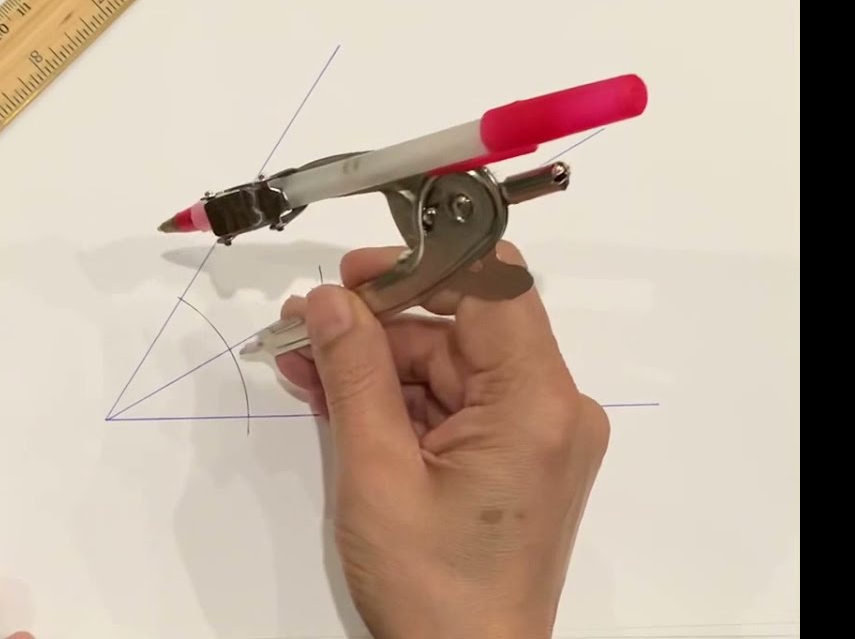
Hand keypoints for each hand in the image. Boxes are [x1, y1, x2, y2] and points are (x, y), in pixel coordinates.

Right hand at [275, 241, 610, 638]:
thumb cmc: (434, 592)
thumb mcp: (377, 474)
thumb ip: (355, 374)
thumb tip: (331, 301)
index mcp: (537, 405)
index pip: (494, 284)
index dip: (422, 263)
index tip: (355, 273)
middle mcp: (551, 409)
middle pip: (462, 326)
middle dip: (380, 322)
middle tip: (307, 322)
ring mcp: (534, 434)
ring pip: (448, 364)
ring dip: (376, 362)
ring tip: (304, 360)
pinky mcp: (512, 456)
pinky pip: (451, 403)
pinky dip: (396, 399)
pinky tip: (335, 393)